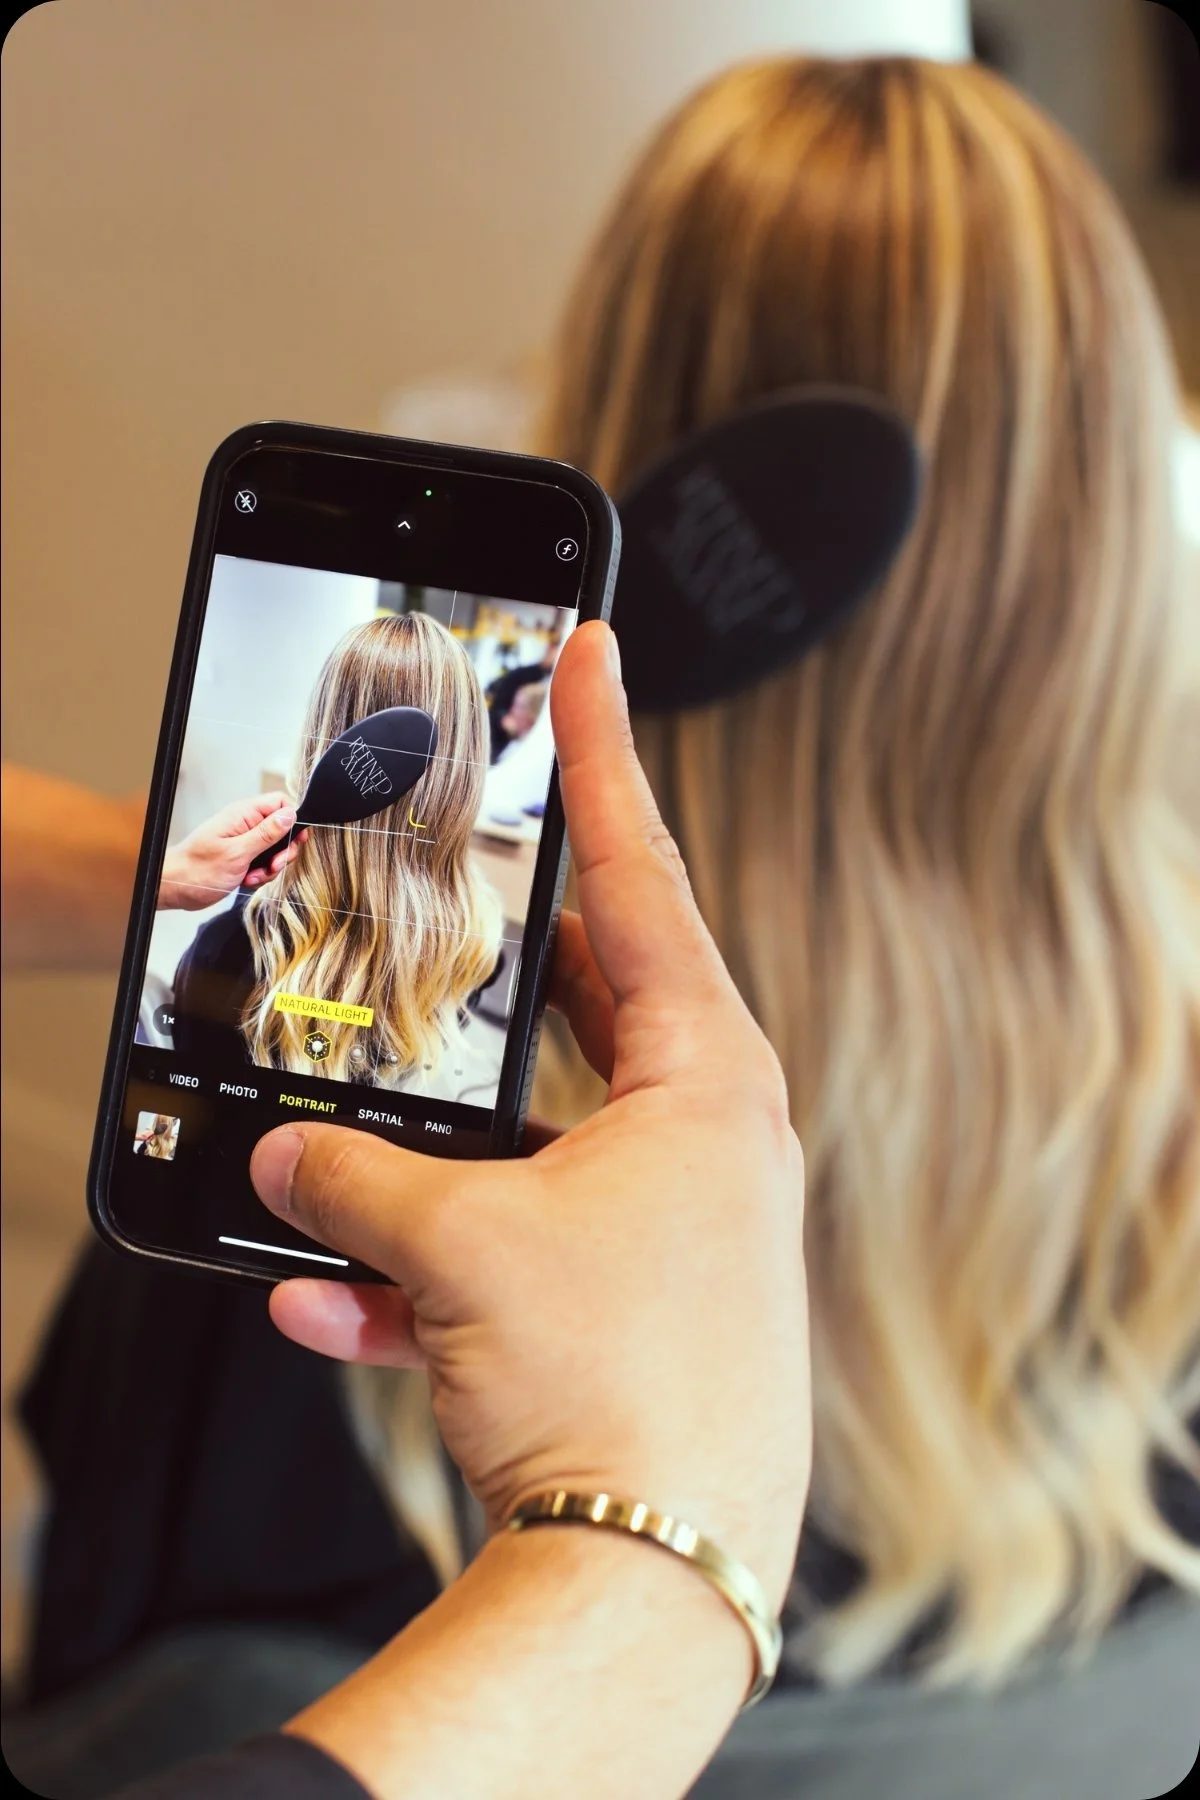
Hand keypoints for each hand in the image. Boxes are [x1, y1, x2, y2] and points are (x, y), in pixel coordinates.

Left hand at [158, 793, 307, 909]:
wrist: (176, 886)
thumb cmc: (197, 869)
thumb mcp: (237, 852)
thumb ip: (266, 833)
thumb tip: (290, 814)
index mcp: (243, 815)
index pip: (280, 803)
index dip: (292, 820)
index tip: (294, 841)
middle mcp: (245, 824)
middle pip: (282, 829)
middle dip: (282, 852)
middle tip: (272, 866)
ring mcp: (244, 841)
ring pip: (274, 850)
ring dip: (270, 868)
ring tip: (252, 876)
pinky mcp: (242, 857)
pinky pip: (264, 863)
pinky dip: (260, 875)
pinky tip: (246, 881)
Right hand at [251, 622, 809, 1610]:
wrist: (653, 1577)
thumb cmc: (616, 1385)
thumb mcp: (464, 1246)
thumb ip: (364, 1180)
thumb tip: (292, 1162)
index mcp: (705, 1079)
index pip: (641, 875)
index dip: (607, 755)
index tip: (596, 656)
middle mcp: (702, 1140)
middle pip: (580, 998)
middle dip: (491, 963)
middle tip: (450, 889)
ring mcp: (668, 1223)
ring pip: (522, 1140)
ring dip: (423, 1158)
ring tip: (337, 1154)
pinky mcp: (624, 1307)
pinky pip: (508, 1254)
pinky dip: (424, 1268)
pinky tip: (328, 1298)